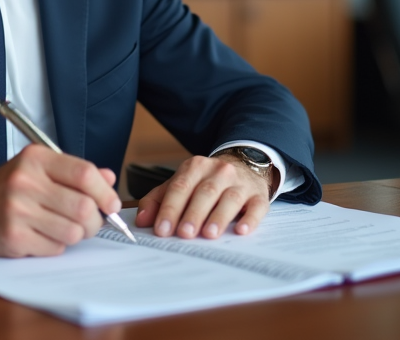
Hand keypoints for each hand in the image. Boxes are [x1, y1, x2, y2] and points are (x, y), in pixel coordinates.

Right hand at [0, 144, 120, 256]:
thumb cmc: (6, 188)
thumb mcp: (37, 169)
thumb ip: (73, 172)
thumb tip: (109, 179)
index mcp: (36, 159)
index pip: (84, 174)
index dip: (105, 192)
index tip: (112, 204)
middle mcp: (26, 182)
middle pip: (83, 207)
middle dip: (94, 220)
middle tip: (90, 222)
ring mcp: (18, 211)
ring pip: (73, 231)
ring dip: (76, 235)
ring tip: (63, 228)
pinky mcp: (14, 237)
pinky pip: (55, 248)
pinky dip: (55, 246)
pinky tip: (41, 235)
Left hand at [134, 154, 277, 239]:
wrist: (243, 166)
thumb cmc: (206, 181)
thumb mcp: (181, 183)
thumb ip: (159, 200)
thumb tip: (142, 221)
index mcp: (195, 167)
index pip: (180, 187)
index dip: (170, 209)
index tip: (162, 229)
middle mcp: (218, 171)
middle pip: (204, 193)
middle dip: (193, 214)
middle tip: (184, 233)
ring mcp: (240, 182)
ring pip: (229, 198)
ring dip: (219, 217)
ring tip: (209, 234)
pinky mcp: (258, 195)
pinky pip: (256, 206)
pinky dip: (250, 219)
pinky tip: (242, 230)